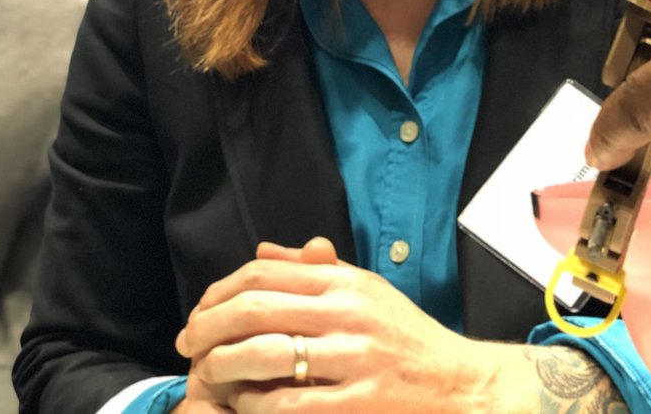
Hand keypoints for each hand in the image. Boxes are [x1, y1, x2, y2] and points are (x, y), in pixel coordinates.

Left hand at [175, 237, 498, 412]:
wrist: (463, 387)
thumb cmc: (410, 340)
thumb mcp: (369, 292)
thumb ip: (316, 272)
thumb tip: (262, 252)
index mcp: (347, 283)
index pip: (264, 274)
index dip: (220, 292)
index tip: (199, 312)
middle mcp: (349, 314)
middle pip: (255, 310)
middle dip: (207, 328)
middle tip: (187, 345)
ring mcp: (354, 360)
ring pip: (264, 356)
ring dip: (222, 366)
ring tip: (207, 375)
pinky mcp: (360, 404)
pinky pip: (289, 404)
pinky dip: (255, 405)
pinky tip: (244, 405)